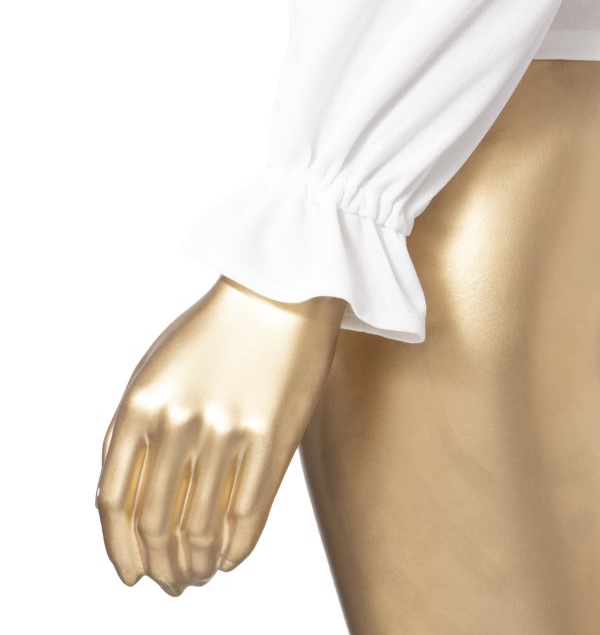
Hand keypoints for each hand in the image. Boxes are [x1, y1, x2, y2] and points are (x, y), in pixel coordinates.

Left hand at [95, 275, 345, 595]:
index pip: (113, 501)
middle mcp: (178, 421)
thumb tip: (124, 498)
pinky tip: (231, 559)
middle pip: (156, 522)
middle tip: (173, 582)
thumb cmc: (215, 332)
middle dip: (161, 566)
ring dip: (198, 565)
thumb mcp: (157, 368)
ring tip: (200, 575)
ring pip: (202, 526)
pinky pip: (249, 512)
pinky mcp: (273, 435)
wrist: (277, 293)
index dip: (119, 550)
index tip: (132, 574)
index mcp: (139, 403)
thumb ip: (134, 428)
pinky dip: (237, 548)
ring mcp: (227, 428)